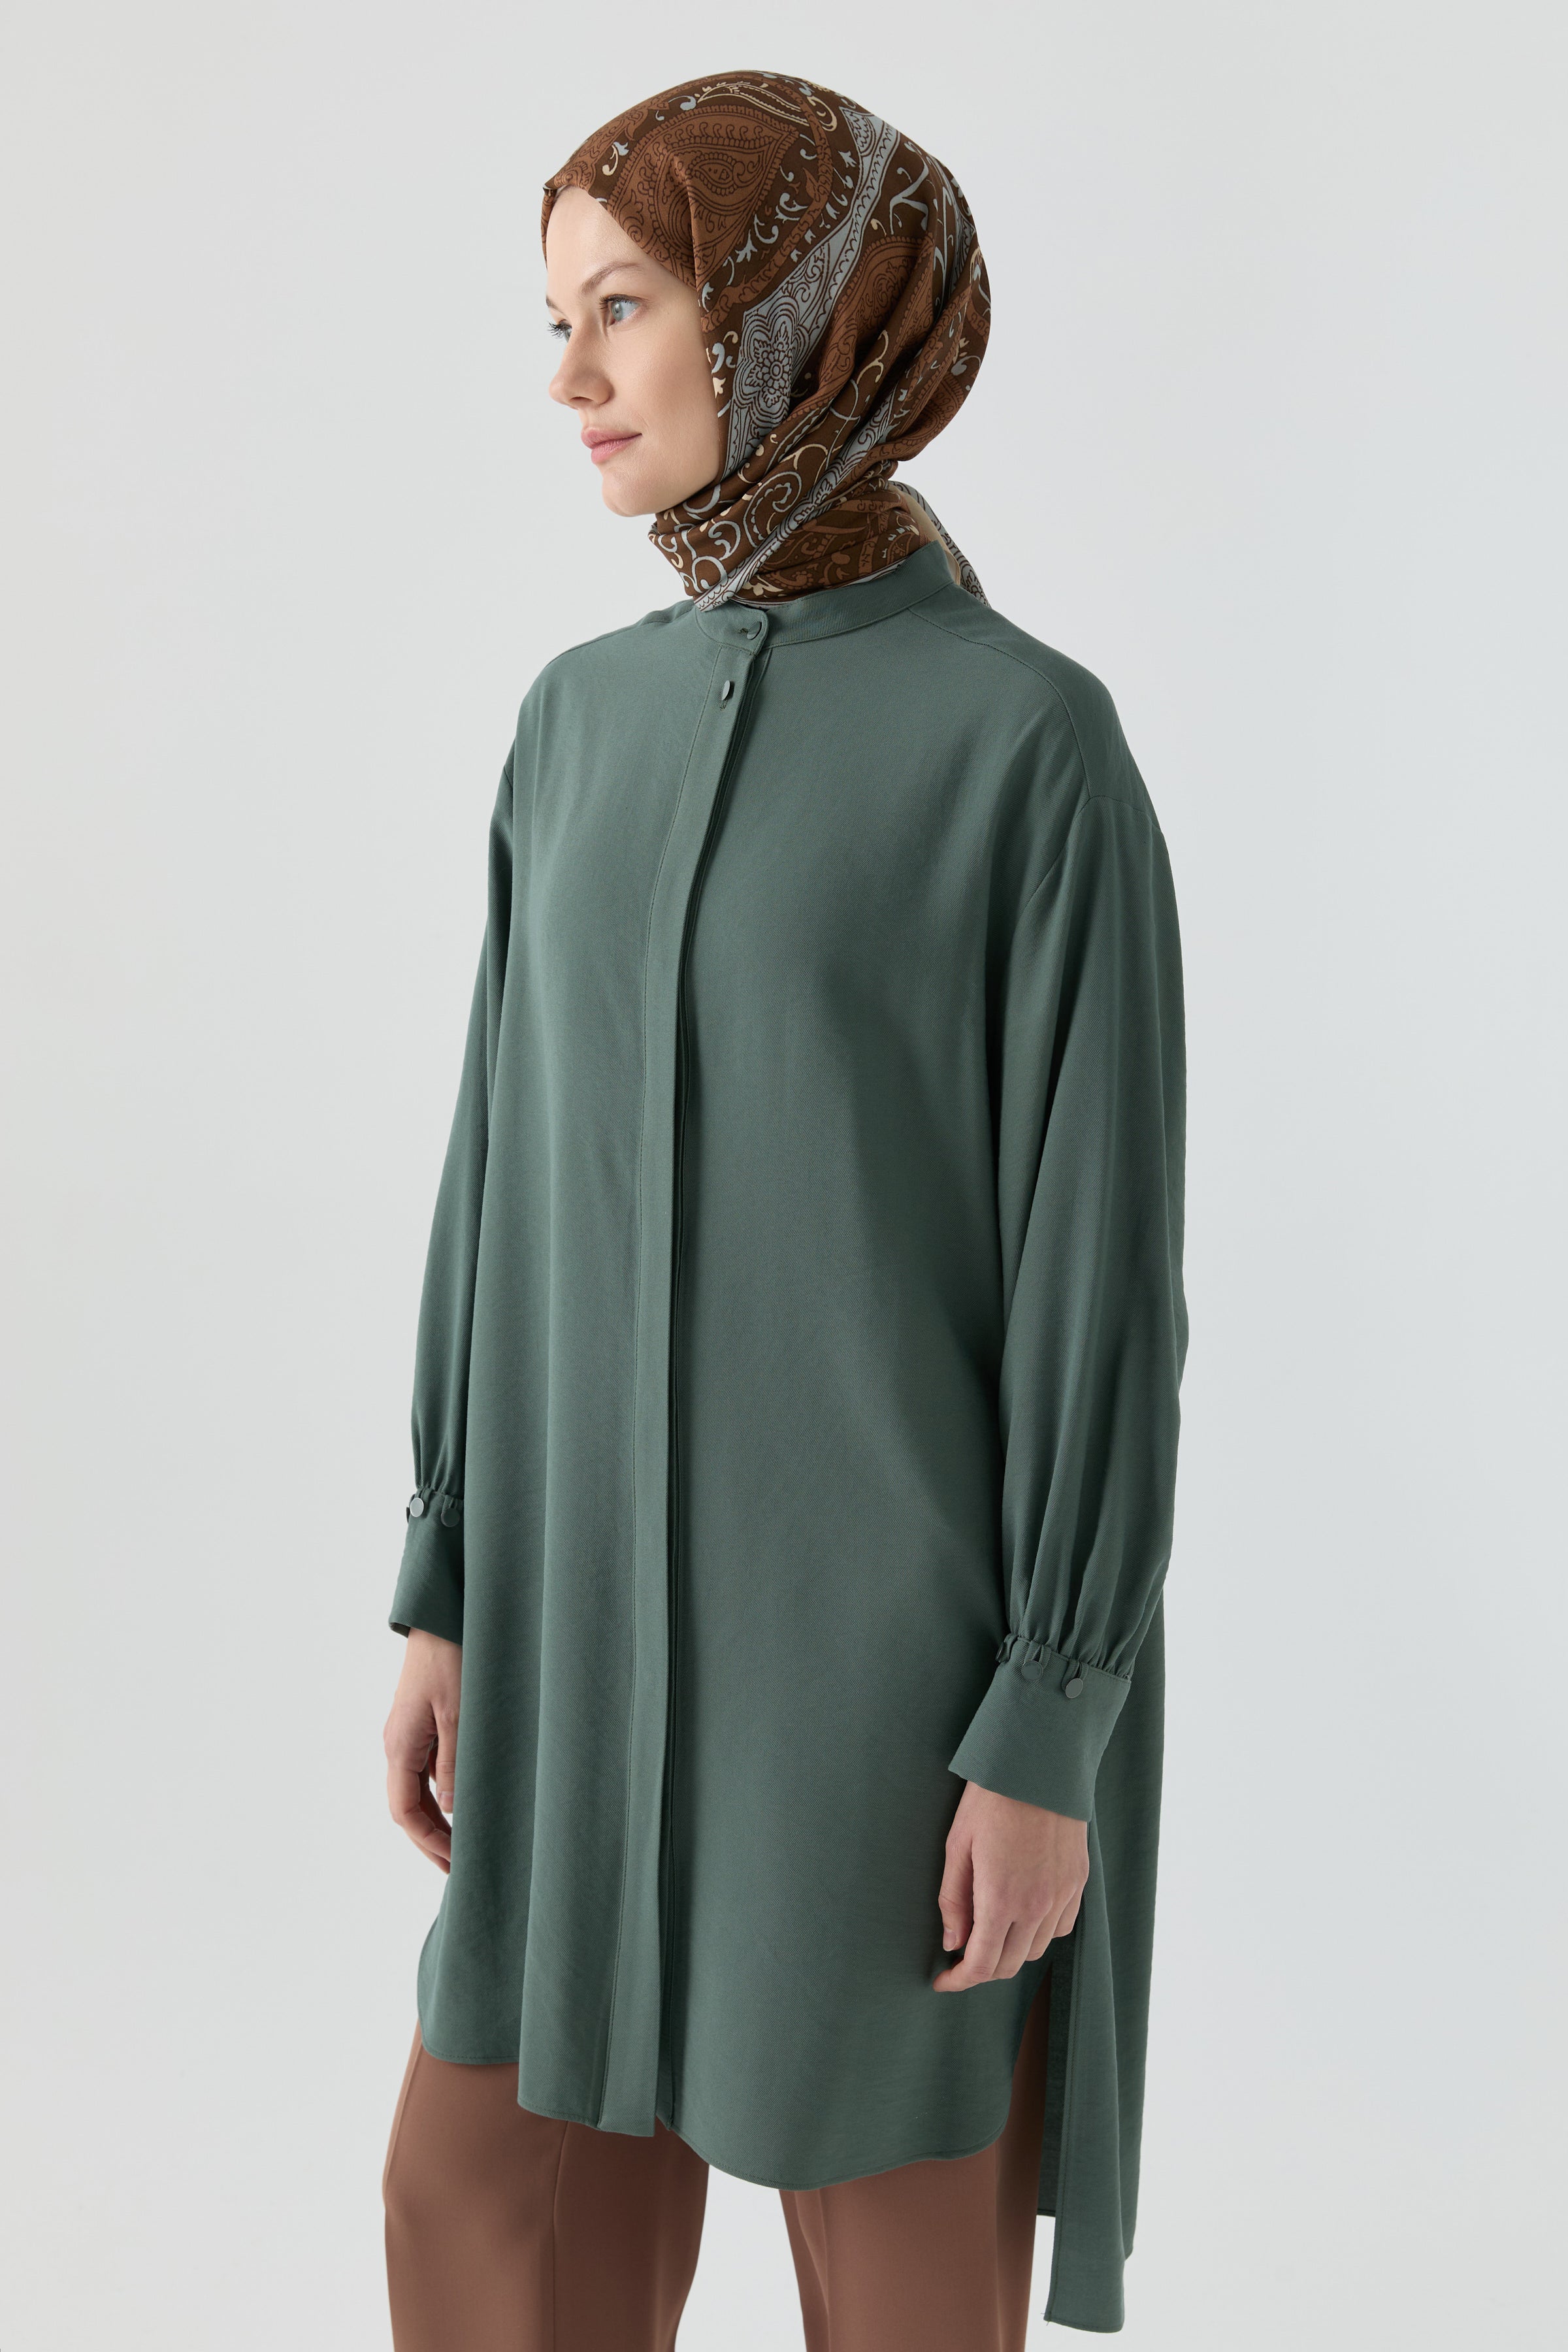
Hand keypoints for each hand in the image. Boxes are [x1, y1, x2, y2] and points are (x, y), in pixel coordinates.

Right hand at [384, 1628, 461, 1872]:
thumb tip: (449, 1810)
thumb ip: (455, 1764)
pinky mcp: (421, 1724)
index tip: (454, 1864)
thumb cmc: (452, 1658)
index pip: (404, 1811)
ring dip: (435, 1821)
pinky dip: (440, 1795)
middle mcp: (397, 1744)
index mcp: (400, 1745)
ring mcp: (407, 1734)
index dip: (428, 1842)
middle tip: (457, 1870)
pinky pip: (426, 1771)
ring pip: (415, 1791)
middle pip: (406, 1807)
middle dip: (429, 1841)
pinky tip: (463, 1806)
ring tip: (461, 1847)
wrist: (443, 1615)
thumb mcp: (460, 1714)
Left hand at [932, 1780, 1088, 1989]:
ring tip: (989, 1933)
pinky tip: (1022, 1916)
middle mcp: (1037, 1906)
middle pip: (1010, 1965)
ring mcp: (1062, 1896)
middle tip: (961, 1957)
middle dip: (982, 1970)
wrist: (1039, 1763)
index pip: (981, 1965)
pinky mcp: (1078, 1882)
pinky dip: (1039, 1934)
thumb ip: (953, 1901)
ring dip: (1011, 1953)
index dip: (959, 1980)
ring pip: (1037, 1951)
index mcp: (1001, 1900)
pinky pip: (1061, 1927)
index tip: (942, 1980)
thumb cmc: (990, 1799)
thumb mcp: (957, 1846)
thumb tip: (953, 1943)